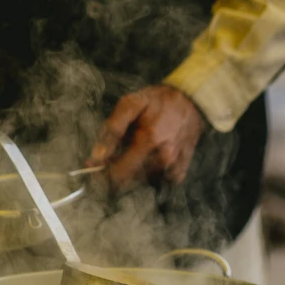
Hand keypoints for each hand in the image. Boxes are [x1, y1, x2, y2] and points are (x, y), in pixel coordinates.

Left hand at [88, 85, 205, 187]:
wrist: (191, 101)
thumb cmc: (158, 101)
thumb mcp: (130, 104)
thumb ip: (112, 130)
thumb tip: (96, 156)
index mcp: (148, 141)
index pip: (117, 174)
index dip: (101, 175)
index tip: (93, 167)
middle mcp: (163, 159)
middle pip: (127, 182)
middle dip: (114, 172)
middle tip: (112, 155)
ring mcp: (173, 168)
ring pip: (140, 183)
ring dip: (131, 173)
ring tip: (134, 151)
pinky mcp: (179, 173)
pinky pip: (156, 184)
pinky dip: (148, 175)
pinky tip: (149, 159)